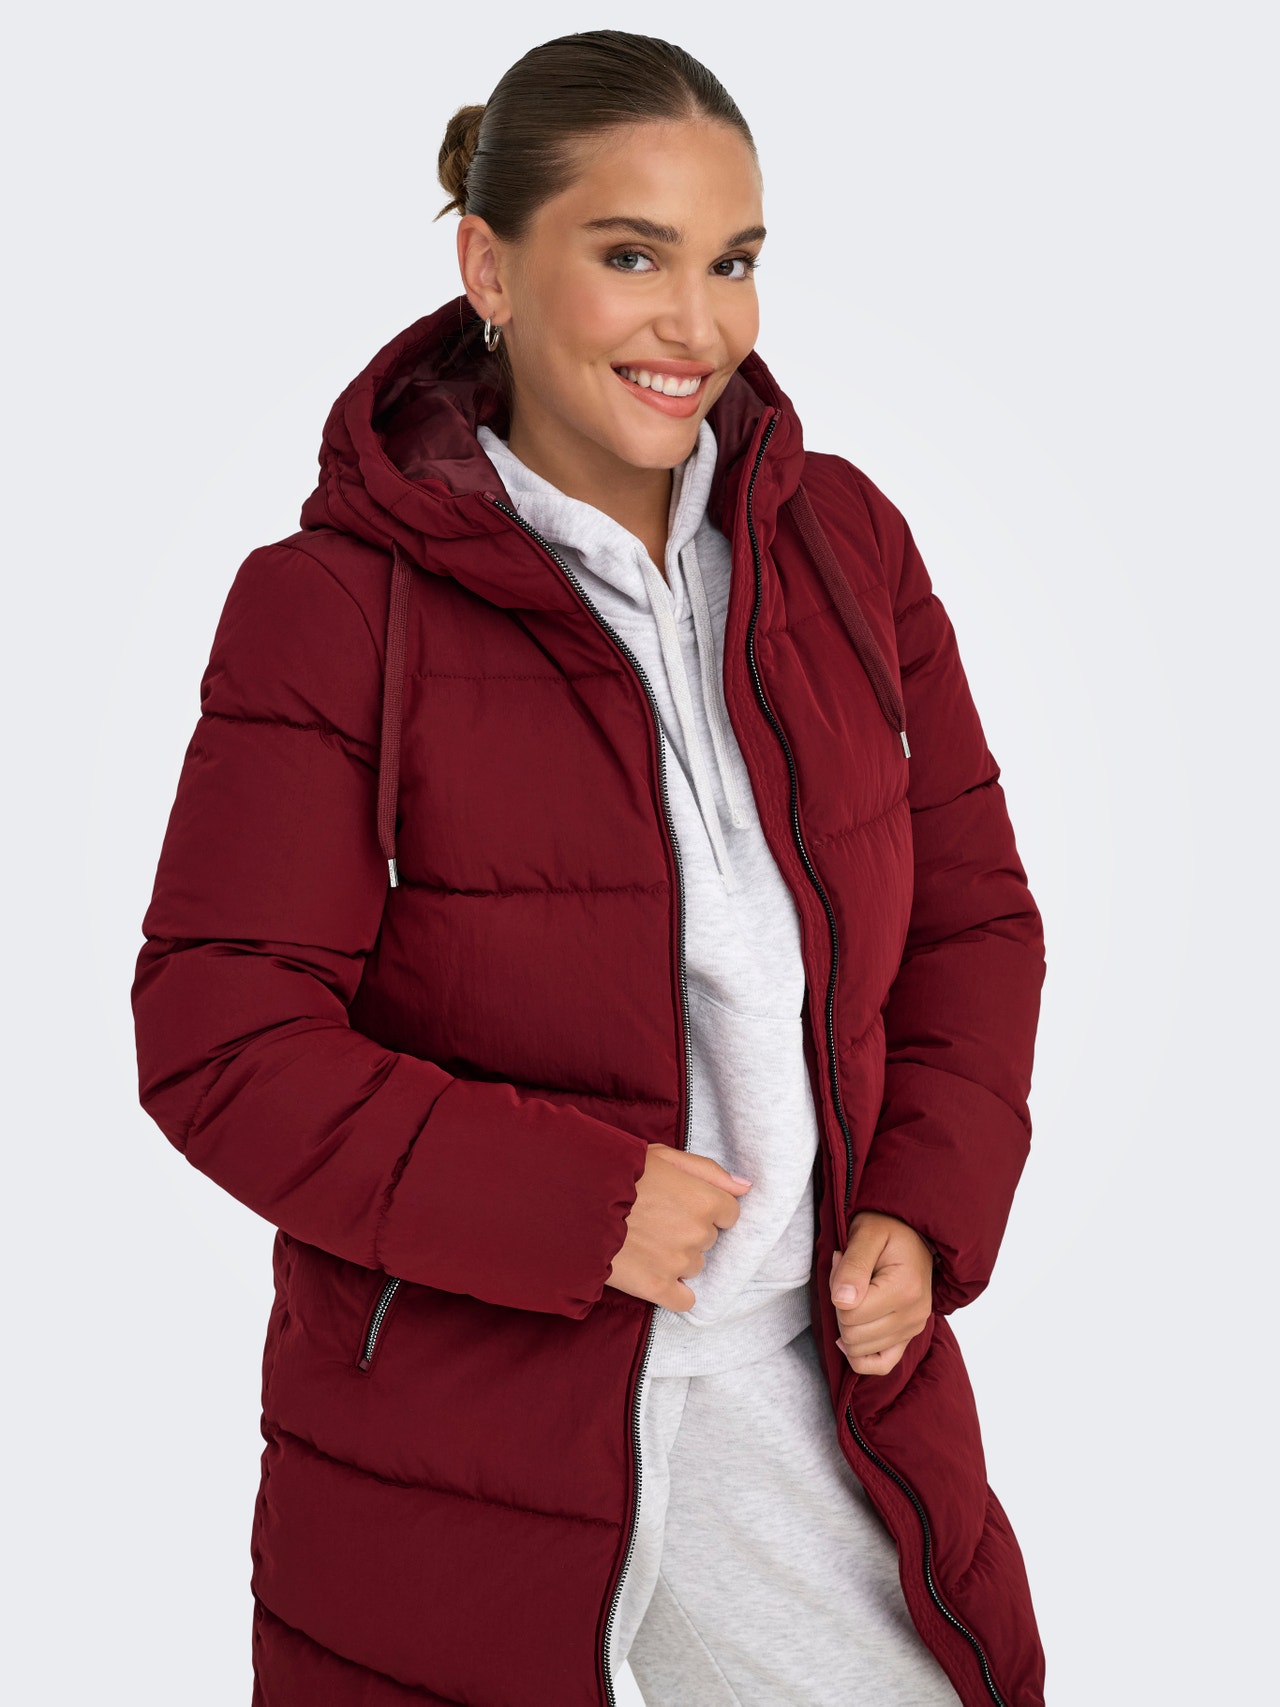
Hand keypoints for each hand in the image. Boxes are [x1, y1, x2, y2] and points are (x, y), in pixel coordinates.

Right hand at [605, 1144, 751, 1311]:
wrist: (573, 1204)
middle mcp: (697, 1233)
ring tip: (643, 1241)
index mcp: (704, 1199)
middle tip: (654, 1220)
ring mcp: (679, 1263)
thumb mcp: (663, 1156)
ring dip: (677, 1258)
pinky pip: (684, 1300)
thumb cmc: (616, 1174)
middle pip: (709, 1240)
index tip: (680, 1206)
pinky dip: (673, 1290)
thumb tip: (746, 1187)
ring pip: (695, 1266)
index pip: (729, 1214)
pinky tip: (652, 1273)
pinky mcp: (658, 1288)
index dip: (706, 1209)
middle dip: (688, 1231)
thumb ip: (709, 1171)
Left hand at [829, 1211, 933, 1375]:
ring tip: (856, 1293)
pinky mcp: (909, 1338)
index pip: (849, 1313)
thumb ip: (852, 1267)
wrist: (911, 1231)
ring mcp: (913, 1330)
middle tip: (846, 1277)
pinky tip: (852, 1332)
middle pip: (852, 1335)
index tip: (842, 1263)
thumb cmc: (886, 1228)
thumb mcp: (865, 1235)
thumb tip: (841, 1302)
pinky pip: (880, 1366)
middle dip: (839, 1307)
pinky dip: (860, 1355)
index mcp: (905, 1290)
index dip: (836, 1289)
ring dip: (848, 1324)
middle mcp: (914, 1316)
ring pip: (859, 1350)